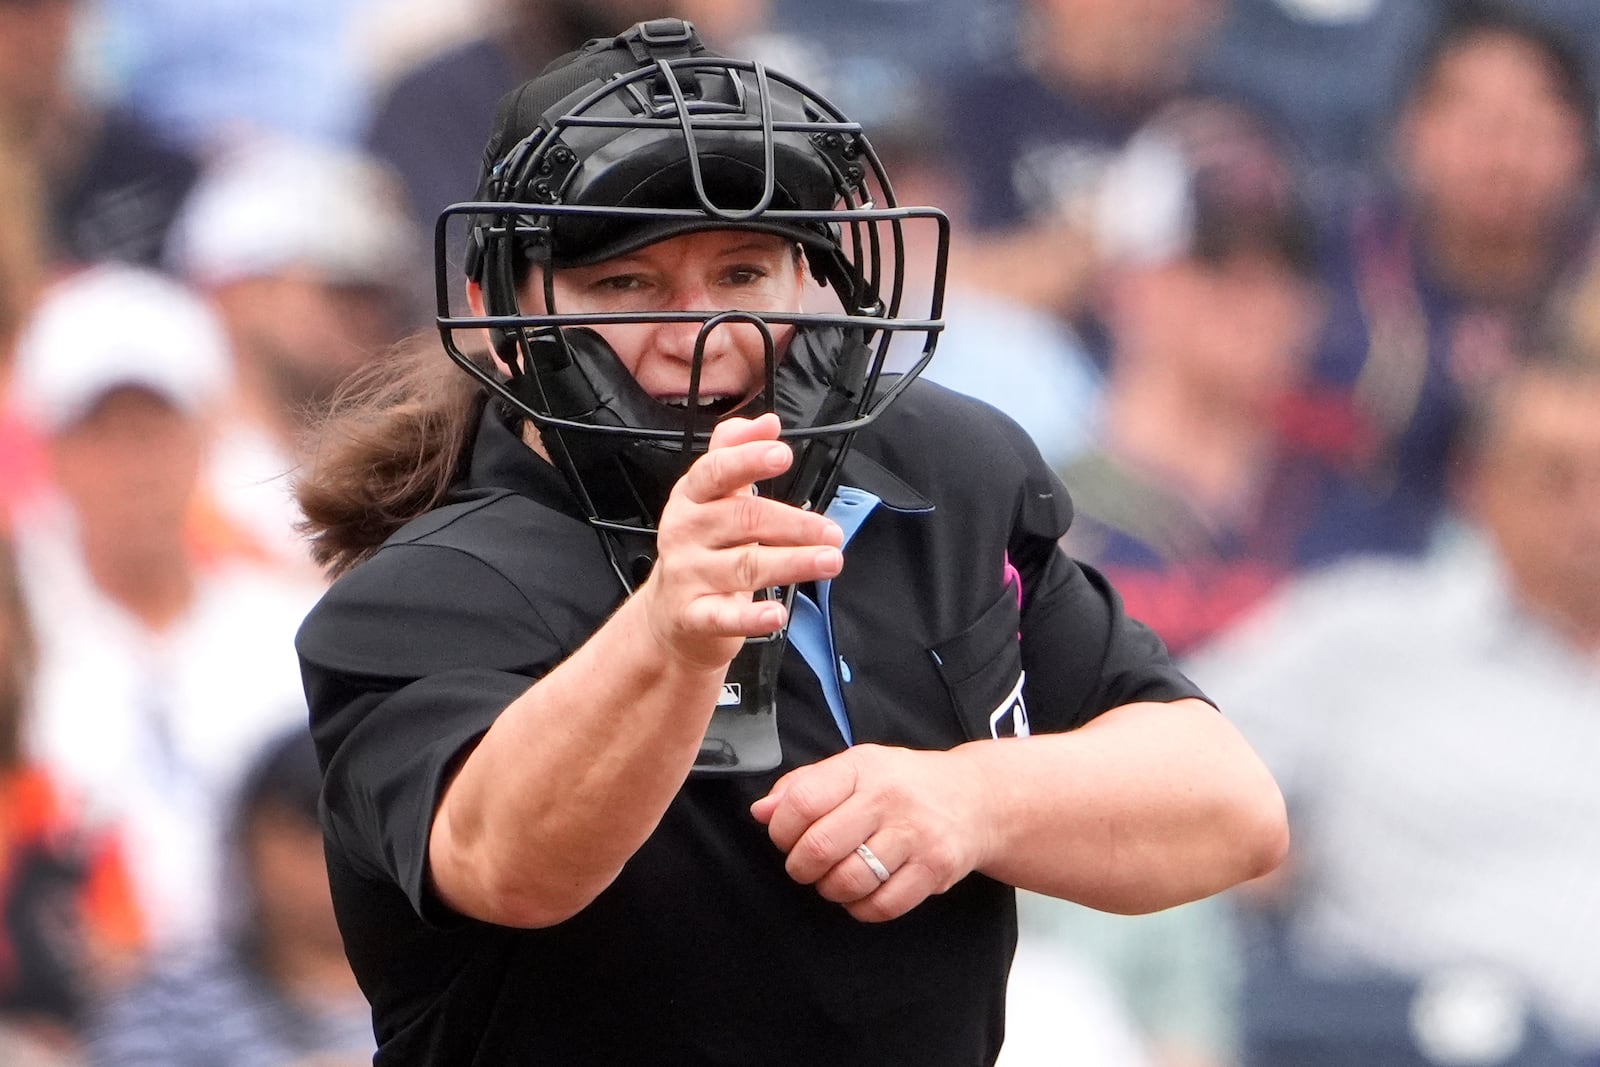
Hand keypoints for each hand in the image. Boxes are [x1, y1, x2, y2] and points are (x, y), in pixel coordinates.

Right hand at [640, 412, 843, 670]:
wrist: (670, 616)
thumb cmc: (703, 549)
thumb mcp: (712, 498)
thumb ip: (735, 453)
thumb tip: (767, 422)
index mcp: (692, 497)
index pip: (715, 472)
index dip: (748, 460)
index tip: (781, 454)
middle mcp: (685, 532)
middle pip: (743, 520)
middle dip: (793, 524)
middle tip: (831, 532)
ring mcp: (687, 575)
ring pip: (744, 566)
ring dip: (792, 563)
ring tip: (830, 560)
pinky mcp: (694, 616)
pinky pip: (724, 616)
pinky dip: (752, 616)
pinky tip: (777, 614)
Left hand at [750, 743, 994, 921]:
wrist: (975, 799)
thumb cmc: (902, 785)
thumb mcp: (855, 768)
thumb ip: (803, 786)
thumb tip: (761, 813)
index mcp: (862, 768)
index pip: (802, 802)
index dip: (781, 830)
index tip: (785, 837)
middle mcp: (889, 798)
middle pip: (820, 847)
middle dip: (800, 866)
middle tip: (806, 866)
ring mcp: (915, 835)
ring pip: (849, 881)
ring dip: (830, 889)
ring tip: (834, 879)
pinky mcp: (935, 869)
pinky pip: (882, 905)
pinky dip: (861, 908)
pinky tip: (862, 894)